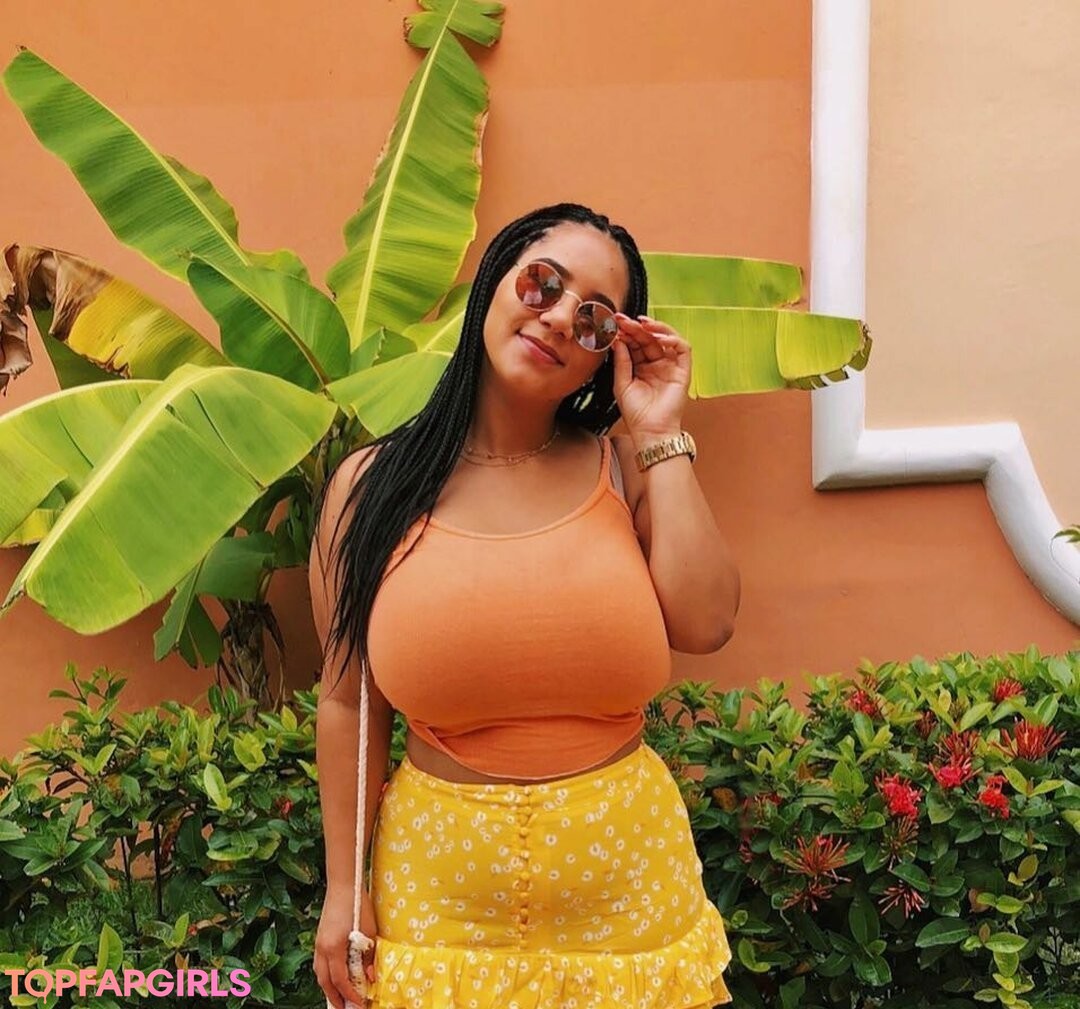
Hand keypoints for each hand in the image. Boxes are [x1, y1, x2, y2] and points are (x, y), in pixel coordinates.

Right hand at [315, 885, 377, 1008]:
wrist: (343, 885)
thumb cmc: (358, 905)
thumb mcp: (368, 931)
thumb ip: (368, 956)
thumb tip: (371, 978)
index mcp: (334, 948)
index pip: (341, 980)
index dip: (350, 994)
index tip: (360, 1003)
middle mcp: (322, 949)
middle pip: (325, 981)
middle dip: (334, 998)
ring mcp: (318, 944)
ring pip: (319, 974)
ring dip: (328, 988)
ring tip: (339, 998)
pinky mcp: (319, 939)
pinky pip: (319, 964)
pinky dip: (326, 975)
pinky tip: (334, 978)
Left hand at [611, 313, 690, 438]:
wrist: (650, 431)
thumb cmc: (635, 413)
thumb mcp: (621, 383)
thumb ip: (621, 361)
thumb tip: (618, 339)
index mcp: (641, 366)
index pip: (635, 343)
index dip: (626, 333)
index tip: (615, 325)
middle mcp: (656, 363)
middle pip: (648, 338)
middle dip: (636, 327)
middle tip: (624, 320)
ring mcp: (670, 366)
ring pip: (666, 338)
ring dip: (655, 328)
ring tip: (642, 324)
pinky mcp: (683, 370)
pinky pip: (683, 348)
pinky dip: (673, 339)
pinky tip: (659, 338)